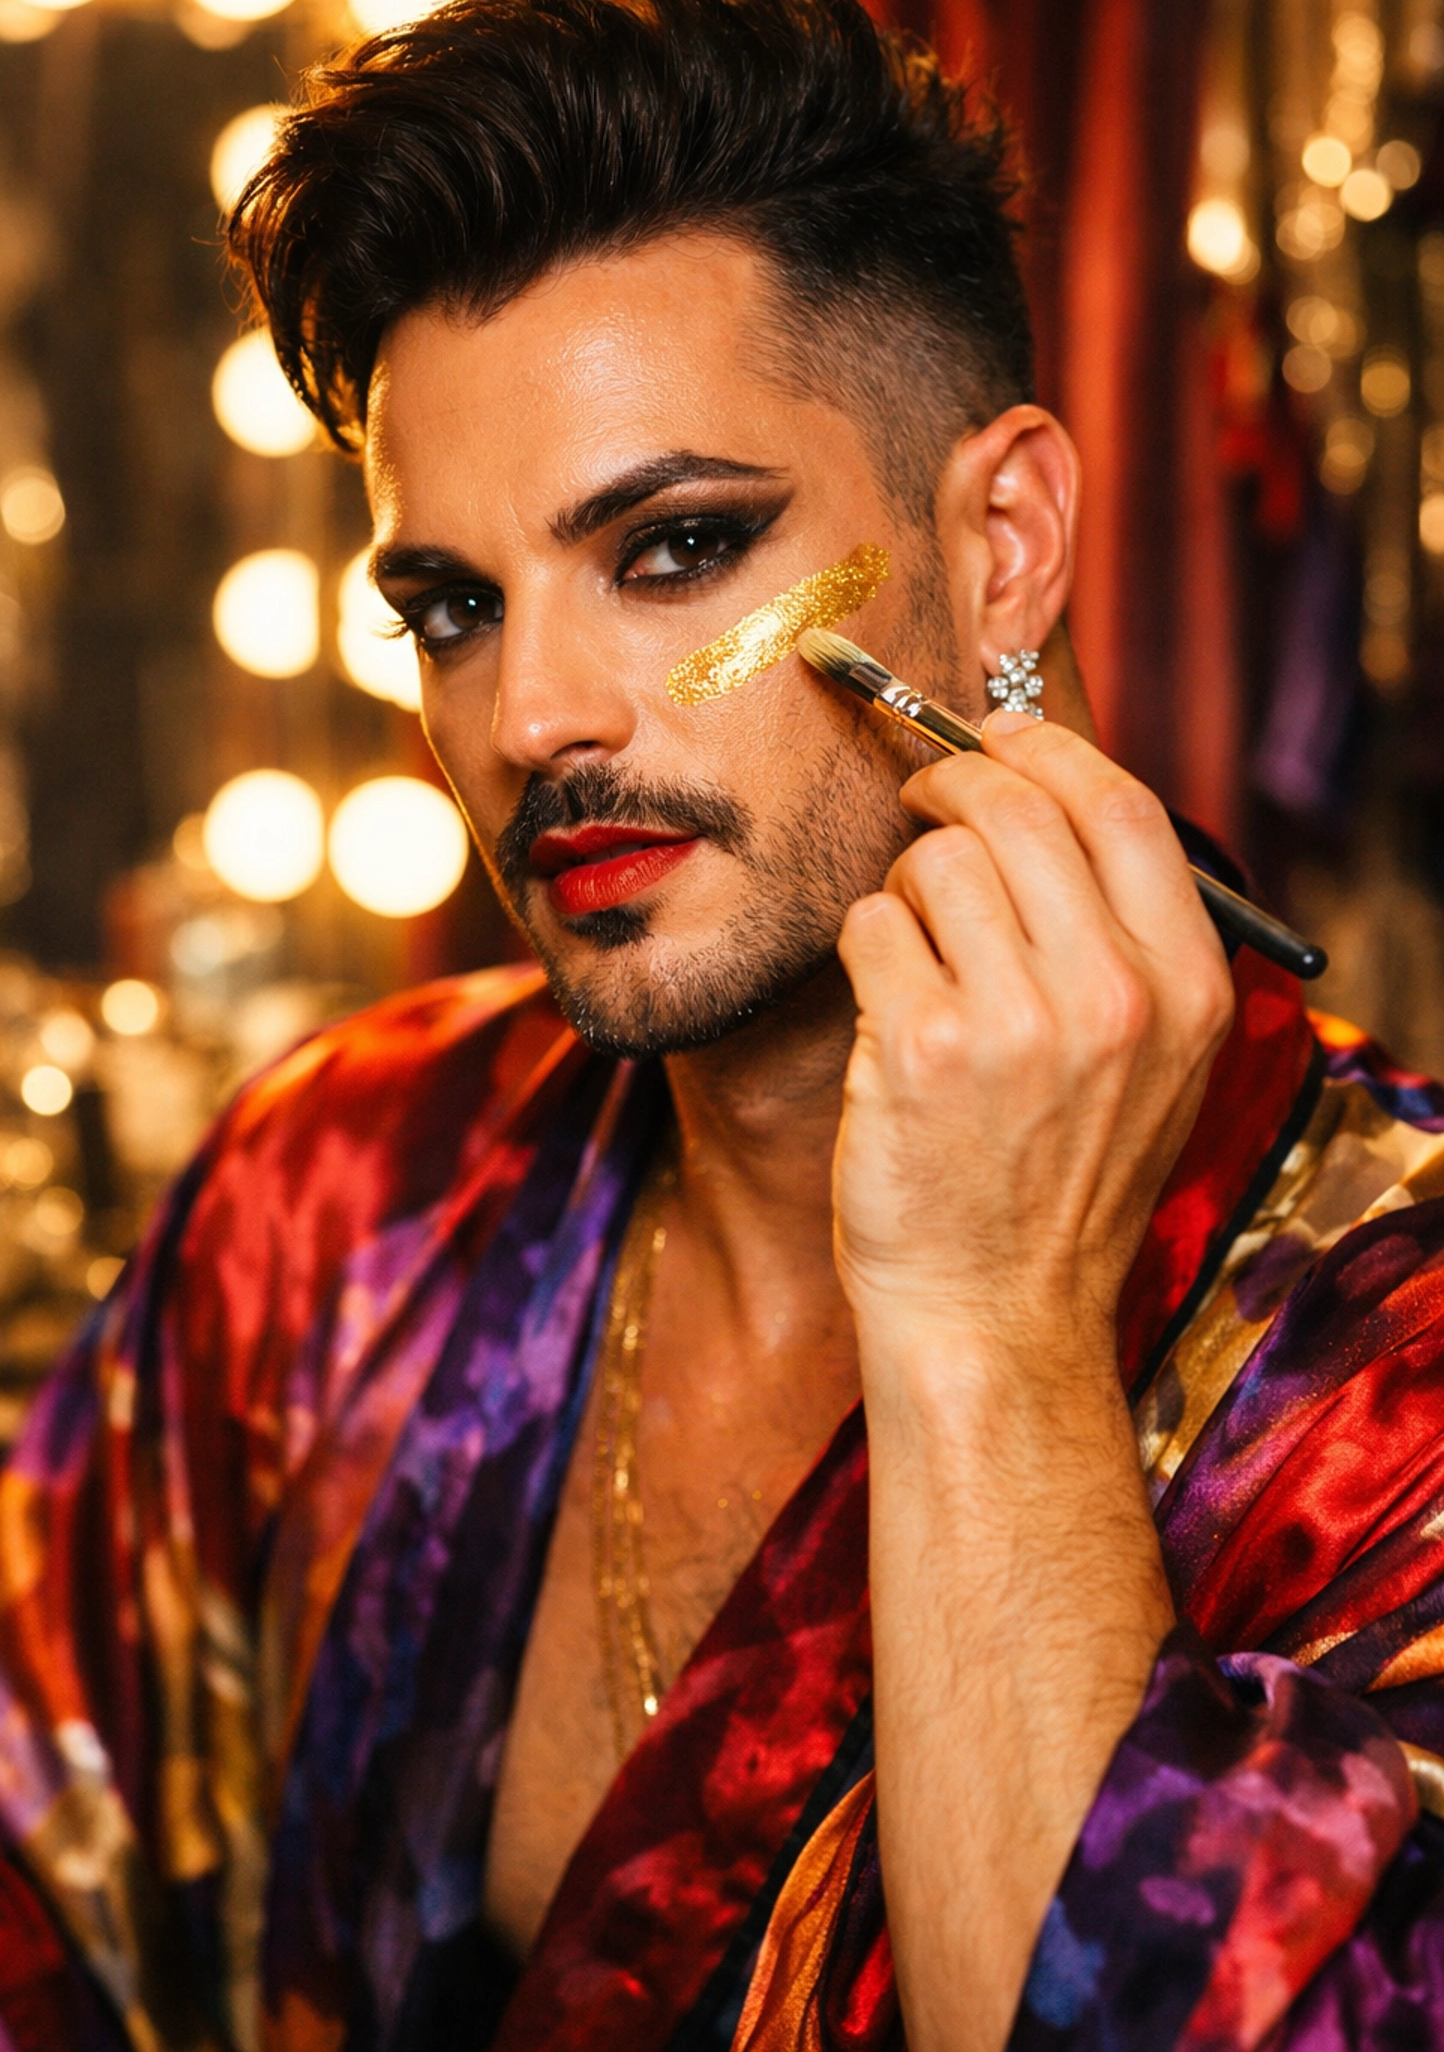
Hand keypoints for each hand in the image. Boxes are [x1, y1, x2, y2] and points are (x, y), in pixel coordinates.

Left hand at [833, 713, 1232, 1373]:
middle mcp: (1116, 997)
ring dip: (905, 887)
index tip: (997, 737)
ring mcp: (1019, 1024)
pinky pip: (870, 926)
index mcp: (1187, 988)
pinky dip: (865, 948)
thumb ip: (1120, 935)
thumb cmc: (1053, 1182)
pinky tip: (887, 1009)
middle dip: (953, 784)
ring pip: (933, 863)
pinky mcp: (923, 1050)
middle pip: (1020, 811)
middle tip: (920, 797)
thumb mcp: (1148, 1061)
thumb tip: (1038, 793)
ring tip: (916, 955)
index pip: (1122, 808)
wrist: (995, 1314)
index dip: (1046, 752)